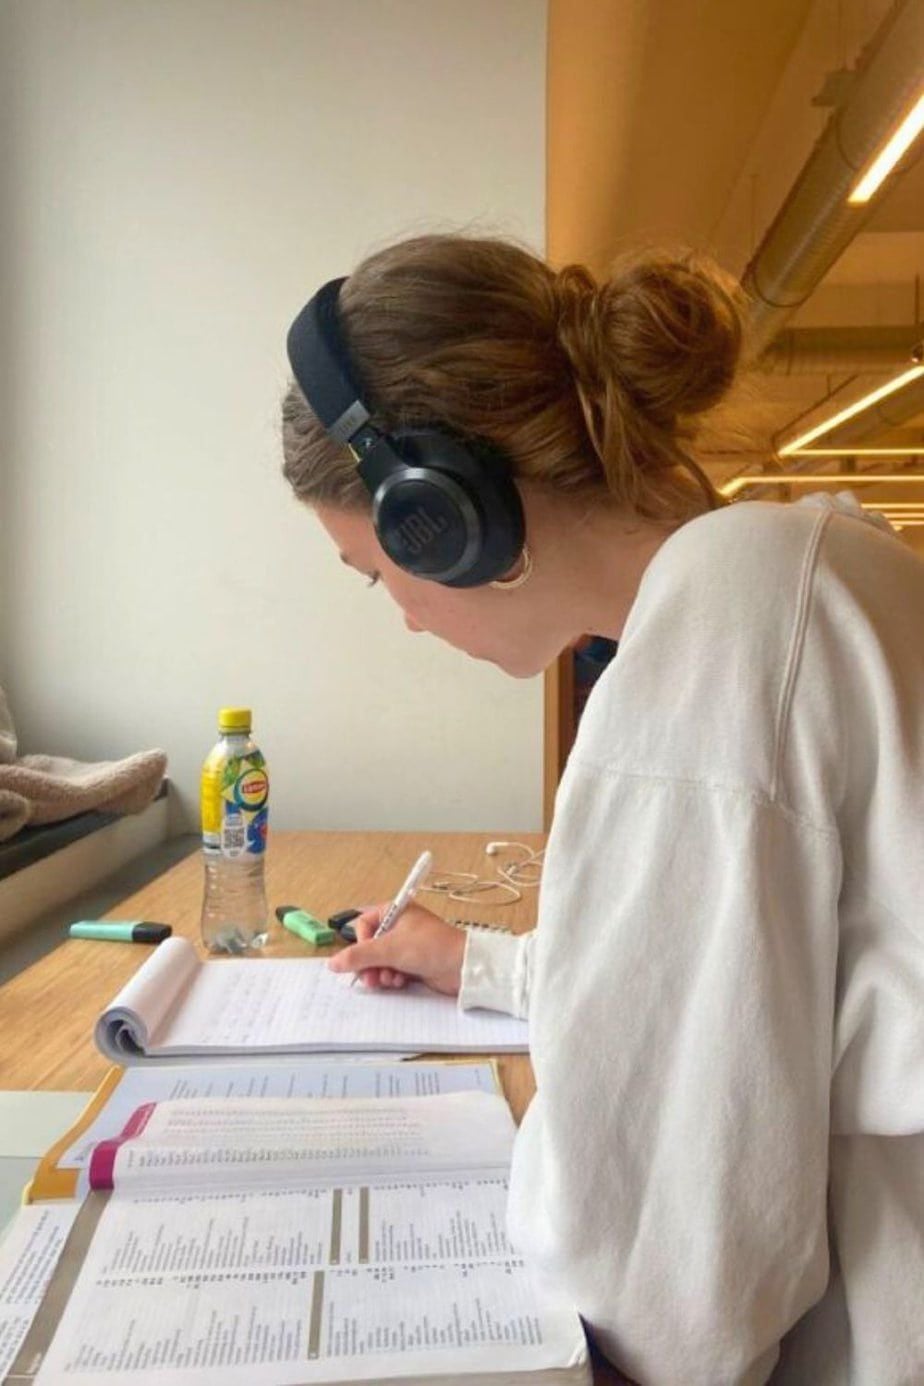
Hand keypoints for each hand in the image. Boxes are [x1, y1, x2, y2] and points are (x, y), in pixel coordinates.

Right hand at [327, 902, 465, 995]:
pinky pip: (392, 970)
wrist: (463, 967)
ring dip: (381, 973)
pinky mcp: (414, 963)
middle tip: (372, 979)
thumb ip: (358, 956)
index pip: (364, 925)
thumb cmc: (429, 947)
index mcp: (396, 911)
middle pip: (370, 946)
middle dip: (370, 964)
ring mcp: (407, 945)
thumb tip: (331, 963)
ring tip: (391, 979)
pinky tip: (401, 982)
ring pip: (380, 961)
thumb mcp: (390, 949)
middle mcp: (400, 926)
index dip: (361, 943)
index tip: (364, 957)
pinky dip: (393, 977)